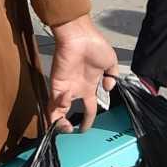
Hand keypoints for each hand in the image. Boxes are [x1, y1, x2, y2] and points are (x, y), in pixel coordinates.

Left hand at [46, 15, 117, 130]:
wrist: (80, 36)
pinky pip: (54, 101)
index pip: (89, 108)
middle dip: (66, 126)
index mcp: (90, 86)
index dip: (87, 120)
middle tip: (70, 130)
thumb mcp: (111, 62)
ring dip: (59, 122)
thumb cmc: (95, 45)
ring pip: (56, 111)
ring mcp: (65, 87)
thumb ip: (112, 77)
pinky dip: (59, 106)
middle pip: (67, 113)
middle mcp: (76, 89)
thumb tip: (108, 89)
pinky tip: (67, 99)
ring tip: (66, 126)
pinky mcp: (56, 84)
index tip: (85, 129)